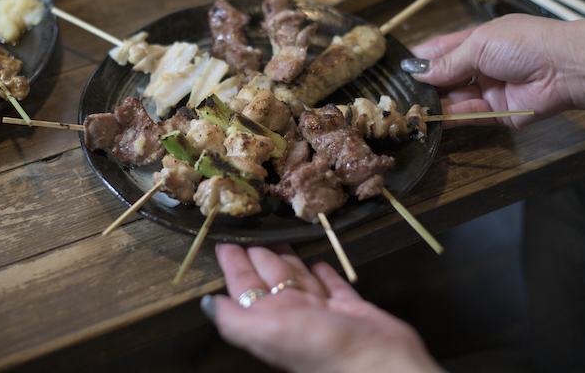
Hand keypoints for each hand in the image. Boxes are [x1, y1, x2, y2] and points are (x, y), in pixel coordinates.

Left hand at [204, 243, 443, 372]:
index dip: (233, 262)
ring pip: (299, 277)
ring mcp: (321, 312)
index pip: (245, 284)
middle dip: (258, 252)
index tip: (224, 237)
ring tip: (279, 236)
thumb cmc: (321, 349)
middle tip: (250, 225)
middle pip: (270, 275)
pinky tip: (317, 262)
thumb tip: (206, 304)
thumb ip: (235, 319)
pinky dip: (324, 274)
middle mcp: (292, 314)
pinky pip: (332, 287)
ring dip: (287, 257)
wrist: (378, 366)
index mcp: (270, 318)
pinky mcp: (350, 309)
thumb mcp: (268, 333)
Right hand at [407, 14, 584, 127]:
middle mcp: (483, 66)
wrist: (565, 68)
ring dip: (433, 103)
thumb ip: (448, 62)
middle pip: (446, 77)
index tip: (398, 67)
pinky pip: (468, 116)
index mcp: (479, 41)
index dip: (421, 59)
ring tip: (409, 107)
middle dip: (425, 84)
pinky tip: (429, 118)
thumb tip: (419, 73)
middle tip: (398, 92)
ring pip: (454, 99)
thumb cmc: (525, 43)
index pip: (442, 50)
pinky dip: (448, 118)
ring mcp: (490, 90)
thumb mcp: (479, 44)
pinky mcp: (497, 113)